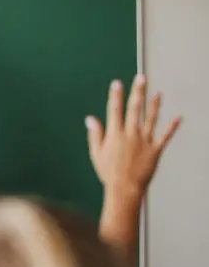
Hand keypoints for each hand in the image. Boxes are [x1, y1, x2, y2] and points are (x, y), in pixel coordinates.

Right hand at [86, 74, 180, 199]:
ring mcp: (144, 141)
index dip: (115, 96)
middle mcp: (131, 134)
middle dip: (138, 92)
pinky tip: (177, 117)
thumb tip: (90, 119)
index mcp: (115, 134)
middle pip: (134, 109)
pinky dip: (172, 126)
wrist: (124, 188)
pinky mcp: (155, 149)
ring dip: (154, 104)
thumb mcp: (96, 154)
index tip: (117, 83)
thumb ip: (95, 135)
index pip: (114, 110)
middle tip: (141, 78)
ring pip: (151, 118)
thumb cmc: (108, 173)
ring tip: (157, 93)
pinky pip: (165, 136)